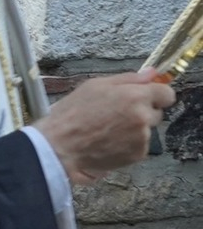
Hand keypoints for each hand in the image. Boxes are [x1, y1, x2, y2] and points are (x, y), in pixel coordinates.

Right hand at [38, 70, 174, 182]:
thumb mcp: (94, 86)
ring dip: (134, 130)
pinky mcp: (138, 155)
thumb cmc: (72, 113)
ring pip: (147, 130)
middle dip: (142, 112)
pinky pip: (139, 145)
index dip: (156, 95)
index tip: (144, 97)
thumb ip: (127, 79)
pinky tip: (108, 142)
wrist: (60, 146)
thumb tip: (152, 73)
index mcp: (134, 96)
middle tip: (116, 115)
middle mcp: (143, 117)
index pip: (167, 94)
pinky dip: (128, 145)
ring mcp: (142, 138)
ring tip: (108, 130)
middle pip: (157, 113)